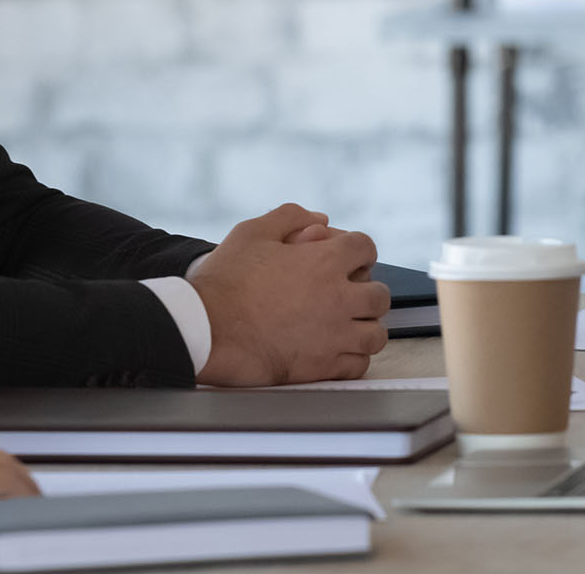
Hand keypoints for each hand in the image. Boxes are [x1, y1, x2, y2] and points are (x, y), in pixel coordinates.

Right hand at [190, 202, 391, 384]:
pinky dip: (353, 358)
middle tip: (350, 295)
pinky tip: (338, 351)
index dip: (359, 250)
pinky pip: (358, 365)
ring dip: (365, 327)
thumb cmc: (225, 281)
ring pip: (375, 334)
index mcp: (325, 261)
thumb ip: (290, 217)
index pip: (366, 248)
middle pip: (379, 294)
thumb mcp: (252, 232)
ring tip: (349, 326)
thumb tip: (320, 220)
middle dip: (367, 291)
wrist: (205, 328)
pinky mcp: (322, 366)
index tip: (350, 259)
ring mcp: (333, 335)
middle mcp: (337, 298)